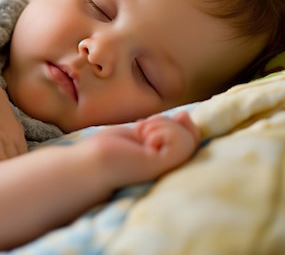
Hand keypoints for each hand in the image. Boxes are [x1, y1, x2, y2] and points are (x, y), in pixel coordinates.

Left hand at [77, 111, 199, 187]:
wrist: (90, 164)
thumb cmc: (110, 148)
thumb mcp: (143, 132)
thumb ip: (166, 128)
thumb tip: (186, 114)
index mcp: (168, 162)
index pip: (192, 139)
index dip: (178, 125)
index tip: (146, 125)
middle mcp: (173, 169)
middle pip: (194, 137)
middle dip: (167, 123)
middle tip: (141, 129)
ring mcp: (171, 169)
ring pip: (190, 138)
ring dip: (162, 125)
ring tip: (140, 134)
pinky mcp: (166, 167)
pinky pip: (183, 142)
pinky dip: (164, 131)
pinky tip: (144, 140)